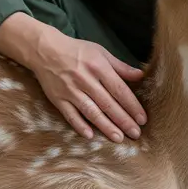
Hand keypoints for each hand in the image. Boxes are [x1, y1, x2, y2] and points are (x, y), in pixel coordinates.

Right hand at [27, 26, 146, 142]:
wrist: (45, 50)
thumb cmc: (77, 51)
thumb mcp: (101, 52)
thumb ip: (120, 66)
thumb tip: (141, 75)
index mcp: (99, 67)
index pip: (119, 90)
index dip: (132, 105)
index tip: (142, 119)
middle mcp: (86, 80)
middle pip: (108, 104)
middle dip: (123, 120)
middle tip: (136, 134)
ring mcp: (71, 91)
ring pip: (91, 112)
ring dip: (106, 126)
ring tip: (119, 138)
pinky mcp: (58, 99)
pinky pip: (70, 115)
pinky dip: (79, 126)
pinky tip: (90, 136)